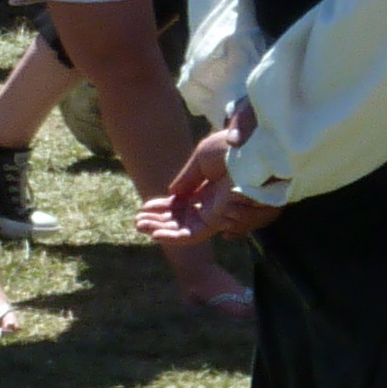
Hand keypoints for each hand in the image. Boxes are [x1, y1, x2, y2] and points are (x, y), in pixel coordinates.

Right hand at [137, 125, 279, 246]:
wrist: (248, 152)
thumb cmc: (229, 150)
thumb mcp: (201, 160)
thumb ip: (187, 179)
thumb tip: (172, 194)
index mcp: (209, 188)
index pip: (183, 203)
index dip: (163, 207)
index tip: (146, 208)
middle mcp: (212, 203)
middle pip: (181, 218)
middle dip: (158, 220)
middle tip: (137, 221)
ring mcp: (215, 213)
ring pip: (184, 229)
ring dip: (161, 230)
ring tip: (139, 227)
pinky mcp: (219, 220)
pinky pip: (193, 234)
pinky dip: (174, 236)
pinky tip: (155, 235)